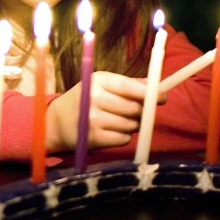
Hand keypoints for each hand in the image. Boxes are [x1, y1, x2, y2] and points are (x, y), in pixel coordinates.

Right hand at [46, 71, 165, 152]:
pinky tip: (111, 131)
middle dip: (140, 112)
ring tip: (118, 121)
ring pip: (131, 125)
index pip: (130, 87)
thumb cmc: (85, 99)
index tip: (162, 97)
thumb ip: (129, 84)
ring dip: (132, 125)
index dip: (150, 94)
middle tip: (134, 112)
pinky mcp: (94, 138)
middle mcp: (95, 98)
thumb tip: (157, 85)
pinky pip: (124, 139)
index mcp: (99, 80)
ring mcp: (93, 119)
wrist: (57, 121)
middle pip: (135, 108)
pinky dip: (123, 136)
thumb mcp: (102, 85)